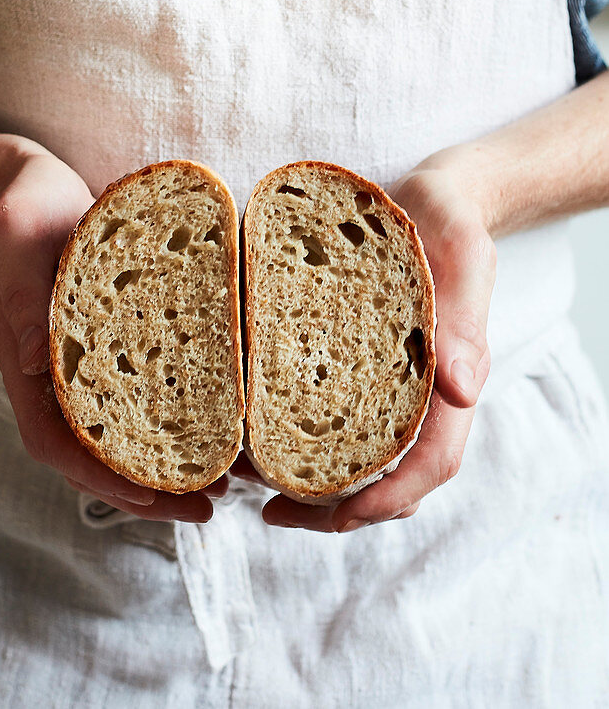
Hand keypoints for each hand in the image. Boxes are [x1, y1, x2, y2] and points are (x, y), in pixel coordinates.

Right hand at [0, 142, 226, 523]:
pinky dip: (180, 412)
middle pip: (94, 454)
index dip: (97, 476)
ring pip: (125, 431)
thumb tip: (30, 362)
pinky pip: (147, 389)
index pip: (53, 441)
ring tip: (228, 478)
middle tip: (208, 504)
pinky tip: (223, 417)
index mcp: (24, 361)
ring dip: (170, 459)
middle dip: (148, 488)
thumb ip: (23, 294)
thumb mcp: (16, 236)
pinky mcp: (116, 342)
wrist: (35, 184)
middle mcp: (54, 374)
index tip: (148, 496)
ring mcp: (85, 362)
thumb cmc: (23, 207)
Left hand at [244, 161, 494, 531]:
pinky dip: (297, 430)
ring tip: (249, 479)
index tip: (337, 518)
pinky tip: (255, 425)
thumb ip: (464, 314)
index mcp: (451, 376)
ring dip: (309, 476)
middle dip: (334, 507)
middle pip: (389, 473)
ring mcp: (390, 378)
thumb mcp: (461, 250)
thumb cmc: (449, 219)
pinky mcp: (360, 359)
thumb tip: (464, 390)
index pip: (431, 460)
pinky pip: (332, 410)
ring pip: (358, 452)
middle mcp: (420, 389)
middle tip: (271, 513)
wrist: (436, 195)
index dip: (389, 497)